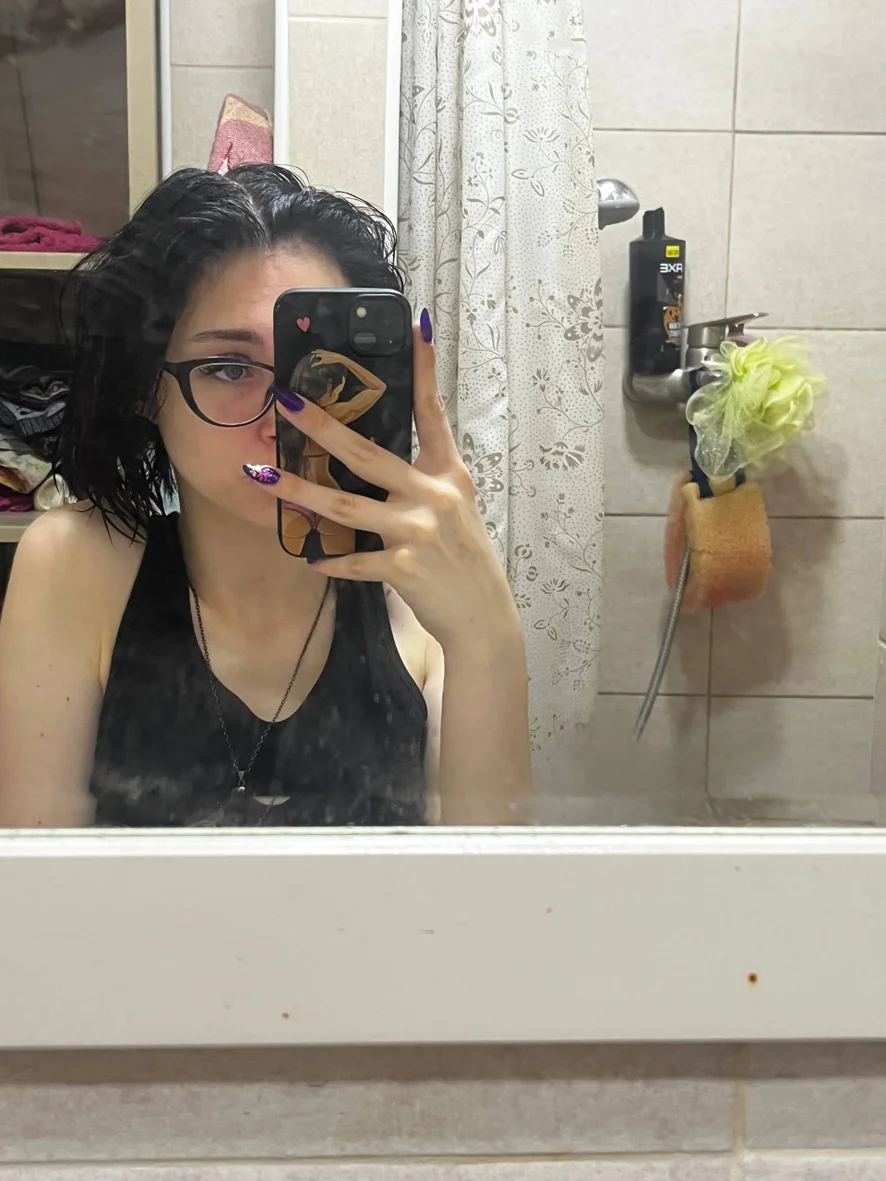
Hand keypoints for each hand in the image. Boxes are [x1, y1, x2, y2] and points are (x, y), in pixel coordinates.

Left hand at [245, 324, 520, 651]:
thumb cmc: (465, 559)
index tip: (416, 324)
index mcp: (448, 473)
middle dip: (320, 425)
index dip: (424, 368)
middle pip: (366, 452)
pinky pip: (353, 560)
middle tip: (285, 400)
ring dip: (298, 489)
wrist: (483, 615)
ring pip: (345, 504)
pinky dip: (330, 559)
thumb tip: (376, 458)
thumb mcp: (456, 508)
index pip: (433, 410)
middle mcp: (433, 495)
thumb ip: (424, 480)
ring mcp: (417, 531)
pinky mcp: (403, 568)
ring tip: (260, 476)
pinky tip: (309, 556)